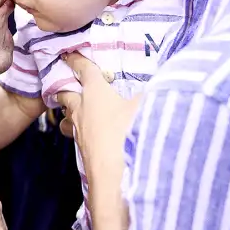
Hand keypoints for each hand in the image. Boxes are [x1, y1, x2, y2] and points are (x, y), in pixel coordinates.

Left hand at [56, 53, 139, 183]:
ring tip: (75, 111)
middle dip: (65, 87)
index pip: (84, 70)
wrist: (115, 174)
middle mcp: (82, 109)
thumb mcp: (146, 107)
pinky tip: (91, 136)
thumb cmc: (129, 133)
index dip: (77, 60)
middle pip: (65, 94)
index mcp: (95, 92)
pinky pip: (75, 135)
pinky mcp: (81, 151)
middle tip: (67, 83)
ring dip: (68, 112)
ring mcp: (79, 131)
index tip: (69, 54)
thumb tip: (164, 86)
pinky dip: (79, 131)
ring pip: (65, 118)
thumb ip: (152, 95)